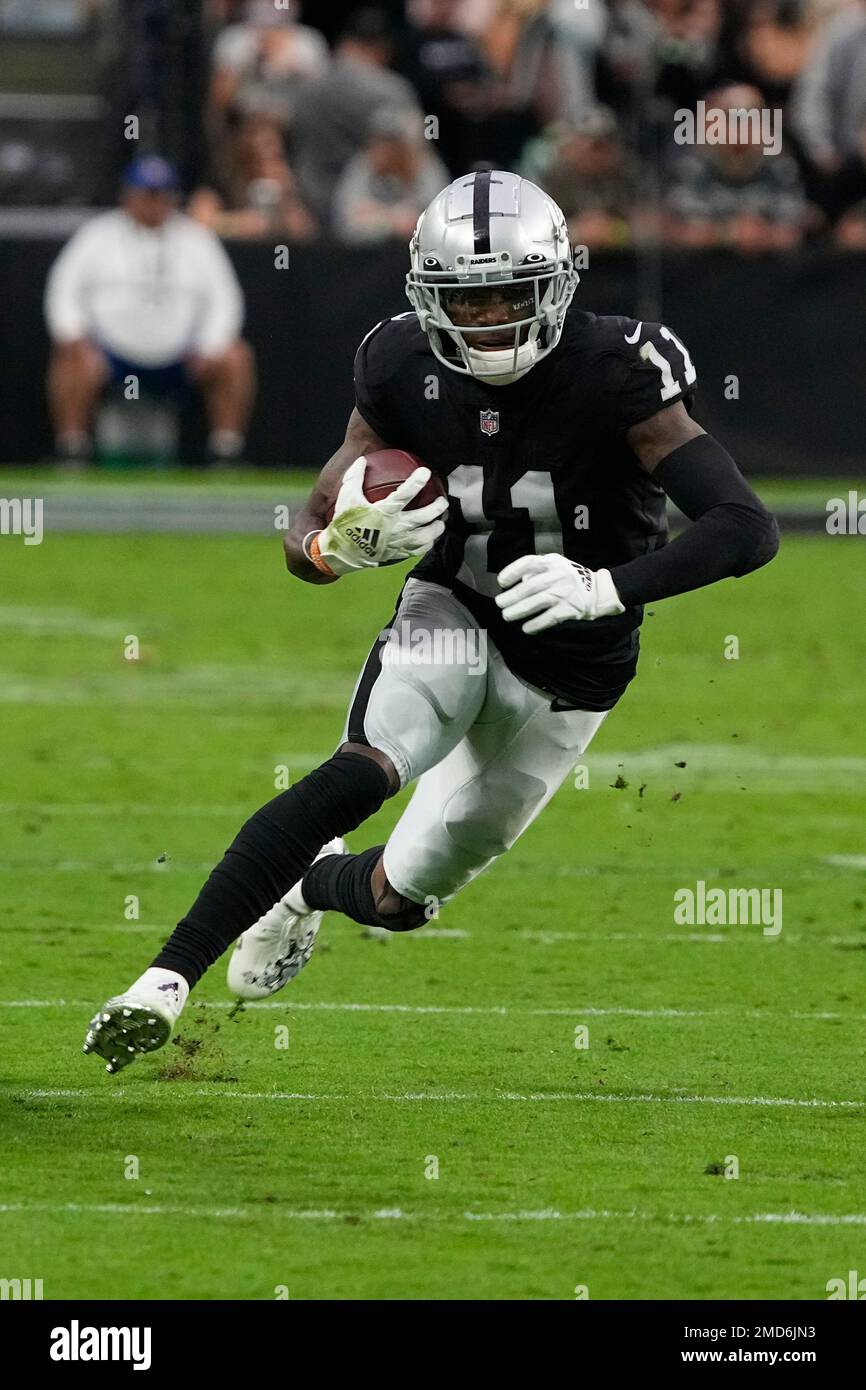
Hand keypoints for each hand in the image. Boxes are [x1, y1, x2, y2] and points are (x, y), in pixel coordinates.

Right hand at [314, 456, 447, 575]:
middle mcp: (395, 526)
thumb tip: (362, 460)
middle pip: (424, 516)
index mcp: (384, 511)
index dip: (417, 481)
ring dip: (437, 528)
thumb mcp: (347, 497)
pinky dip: (427, 543)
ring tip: (441, 521)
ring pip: (426, 535)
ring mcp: (398, 541)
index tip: (426, 472)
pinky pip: (419, 550)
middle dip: (437, 507)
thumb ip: (355, 477)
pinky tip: (430, 538)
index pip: (406, 493)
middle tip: (442, 500)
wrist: (341, 552)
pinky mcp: (398, 553)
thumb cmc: (345, 523)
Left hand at [495, 554, 624, 632]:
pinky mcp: (570, 609)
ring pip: (538, 602)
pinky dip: (537, 624)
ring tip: (507, 616)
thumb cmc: (570, 578)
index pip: (529, 563)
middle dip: (512, 596)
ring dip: (520, 610)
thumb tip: (517, 582)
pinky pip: (550, 617)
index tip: (501, 582)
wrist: (599, 590)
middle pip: (530, 586)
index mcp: (552, 562)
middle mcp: (558, 575)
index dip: (513, 571)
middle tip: (500, 604)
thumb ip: (537, 572)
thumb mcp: (556, 566)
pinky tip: (526, 629)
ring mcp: (565, 592)